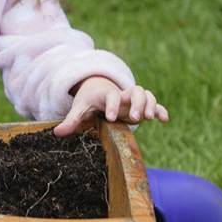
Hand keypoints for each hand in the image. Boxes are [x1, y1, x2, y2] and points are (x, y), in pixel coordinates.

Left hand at [53, 76, 168, 136]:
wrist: (99, 88)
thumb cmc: (89, 100)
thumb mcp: (80, 108)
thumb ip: (71, 120)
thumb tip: (56, 133)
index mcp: (107, 94)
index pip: (112, 96)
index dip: (113, 105)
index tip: (111, 118)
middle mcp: (122, 95)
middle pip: (135, 91)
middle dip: (137, 103)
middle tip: (135, 118)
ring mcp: (133, 99)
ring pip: (146, 94)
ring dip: (149, 104)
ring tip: (147, 118)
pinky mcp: (140, 105)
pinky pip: (154, 104)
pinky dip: (160, 109)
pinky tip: (164, 120)